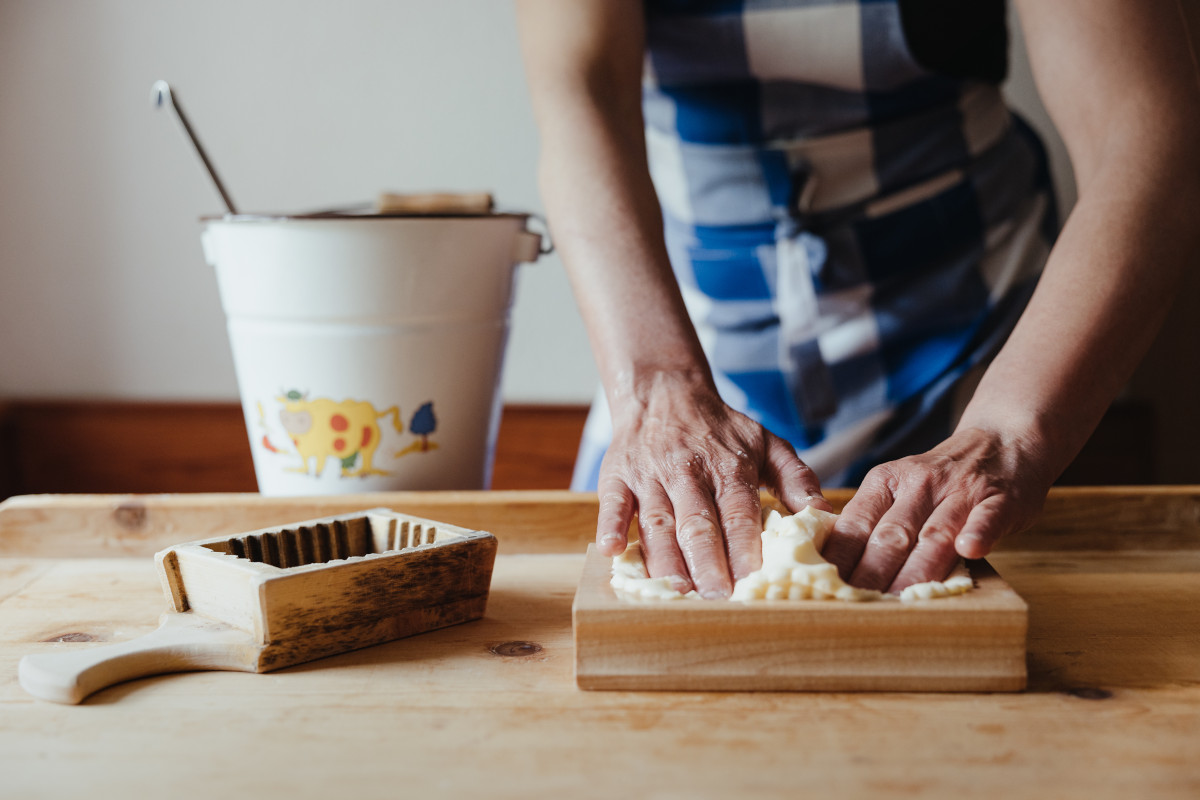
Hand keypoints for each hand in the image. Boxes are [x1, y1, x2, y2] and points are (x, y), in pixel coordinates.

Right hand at [595, 375, 828, 598]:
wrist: (664, 391)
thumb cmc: (720, 429)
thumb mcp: (767, 443)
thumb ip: (797, 480)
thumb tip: (825, 517)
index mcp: (728, 467)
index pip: (738, 512)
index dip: (745, 546)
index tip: (753, 580)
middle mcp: (687, 471)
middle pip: (697, 523)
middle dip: (707, 563)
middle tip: (717, 599)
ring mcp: (649, 474)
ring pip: (657, 521)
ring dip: (665, 559)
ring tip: (676, 592)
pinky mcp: (616, 476)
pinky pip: (611, 502)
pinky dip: (610, 525)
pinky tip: (613, 551)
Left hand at [821, 427, 1053, 592]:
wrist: (1004, 441)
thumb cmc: (943, 480)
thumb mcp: (900, 488)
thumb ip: (874, 520)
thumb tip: (835, 568)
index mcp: (885, 482)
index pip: (855, 524)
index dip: (841, 559)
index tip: (827, 589)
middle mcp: (919, 483)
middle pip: (890, 535)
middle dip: (871, 574)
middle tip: (855, 608)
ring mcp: (961, 490)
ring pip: (934, 534)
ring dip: (916, 570)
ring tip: (898, 600)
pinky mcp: (1000, 498)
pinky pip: (986, 516)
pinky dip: (978, 532)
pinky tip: (969, 550)